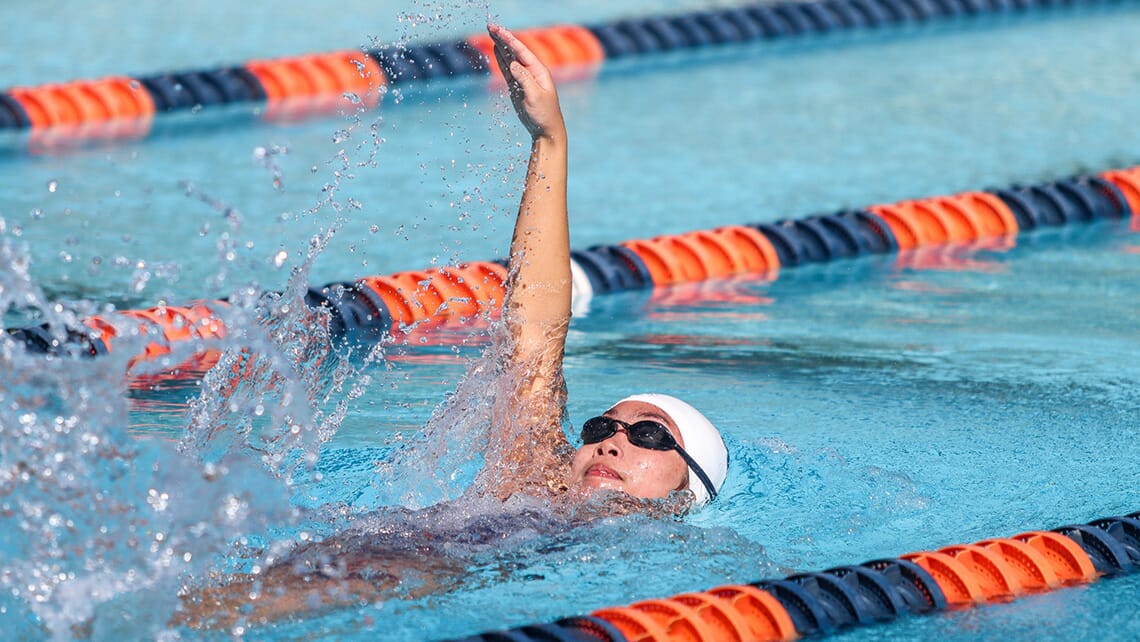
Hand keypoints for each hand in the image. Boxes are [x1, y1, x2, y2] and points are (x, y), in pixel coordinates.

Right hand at [487, 23, 565, 140]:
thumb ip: (524, 79)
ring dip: (501, 46)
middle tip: (490, 26)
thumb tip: (513, 64)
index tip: (498, 30)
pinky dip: (501, 59)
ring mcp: (523, 78)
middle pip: (514, 51)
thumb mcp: (534, 96)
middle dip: (503, 39)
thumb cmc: (544, 114)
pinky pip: (507, 69)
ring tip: (491, 34)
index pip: (521, 51)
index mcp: (538, 71)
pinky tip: (497, 50)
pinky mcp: (517, 86)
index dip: (509, 39)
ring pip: (509, 58)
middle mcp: (531, 72)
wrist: (545, 129)